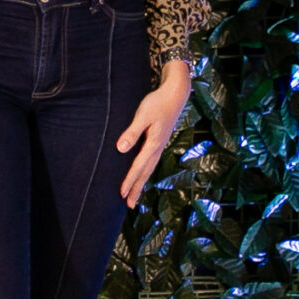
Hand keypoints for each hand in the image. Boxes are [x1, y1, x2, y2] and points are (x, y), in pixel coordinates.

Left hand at [116, 60, 191, 207]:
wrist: (176, 94)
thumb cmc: (158, 102)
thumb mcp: (143, 115)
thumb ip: (132, 132)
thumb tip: (121, 149)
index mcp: (153, 144)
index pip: (138, 167)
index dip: (129, 181)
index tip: (121, 194)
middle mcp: (158, 148)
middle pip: (146, 173)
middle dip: (136, 189)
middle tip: (128, 205)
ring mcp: (160, 145)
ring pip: (149, 169)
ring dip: (141, 183)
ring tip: (134, 196)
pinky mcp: (159, 141)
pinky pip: (151, 162)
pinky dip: (145, 172)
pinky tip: (142, 175)